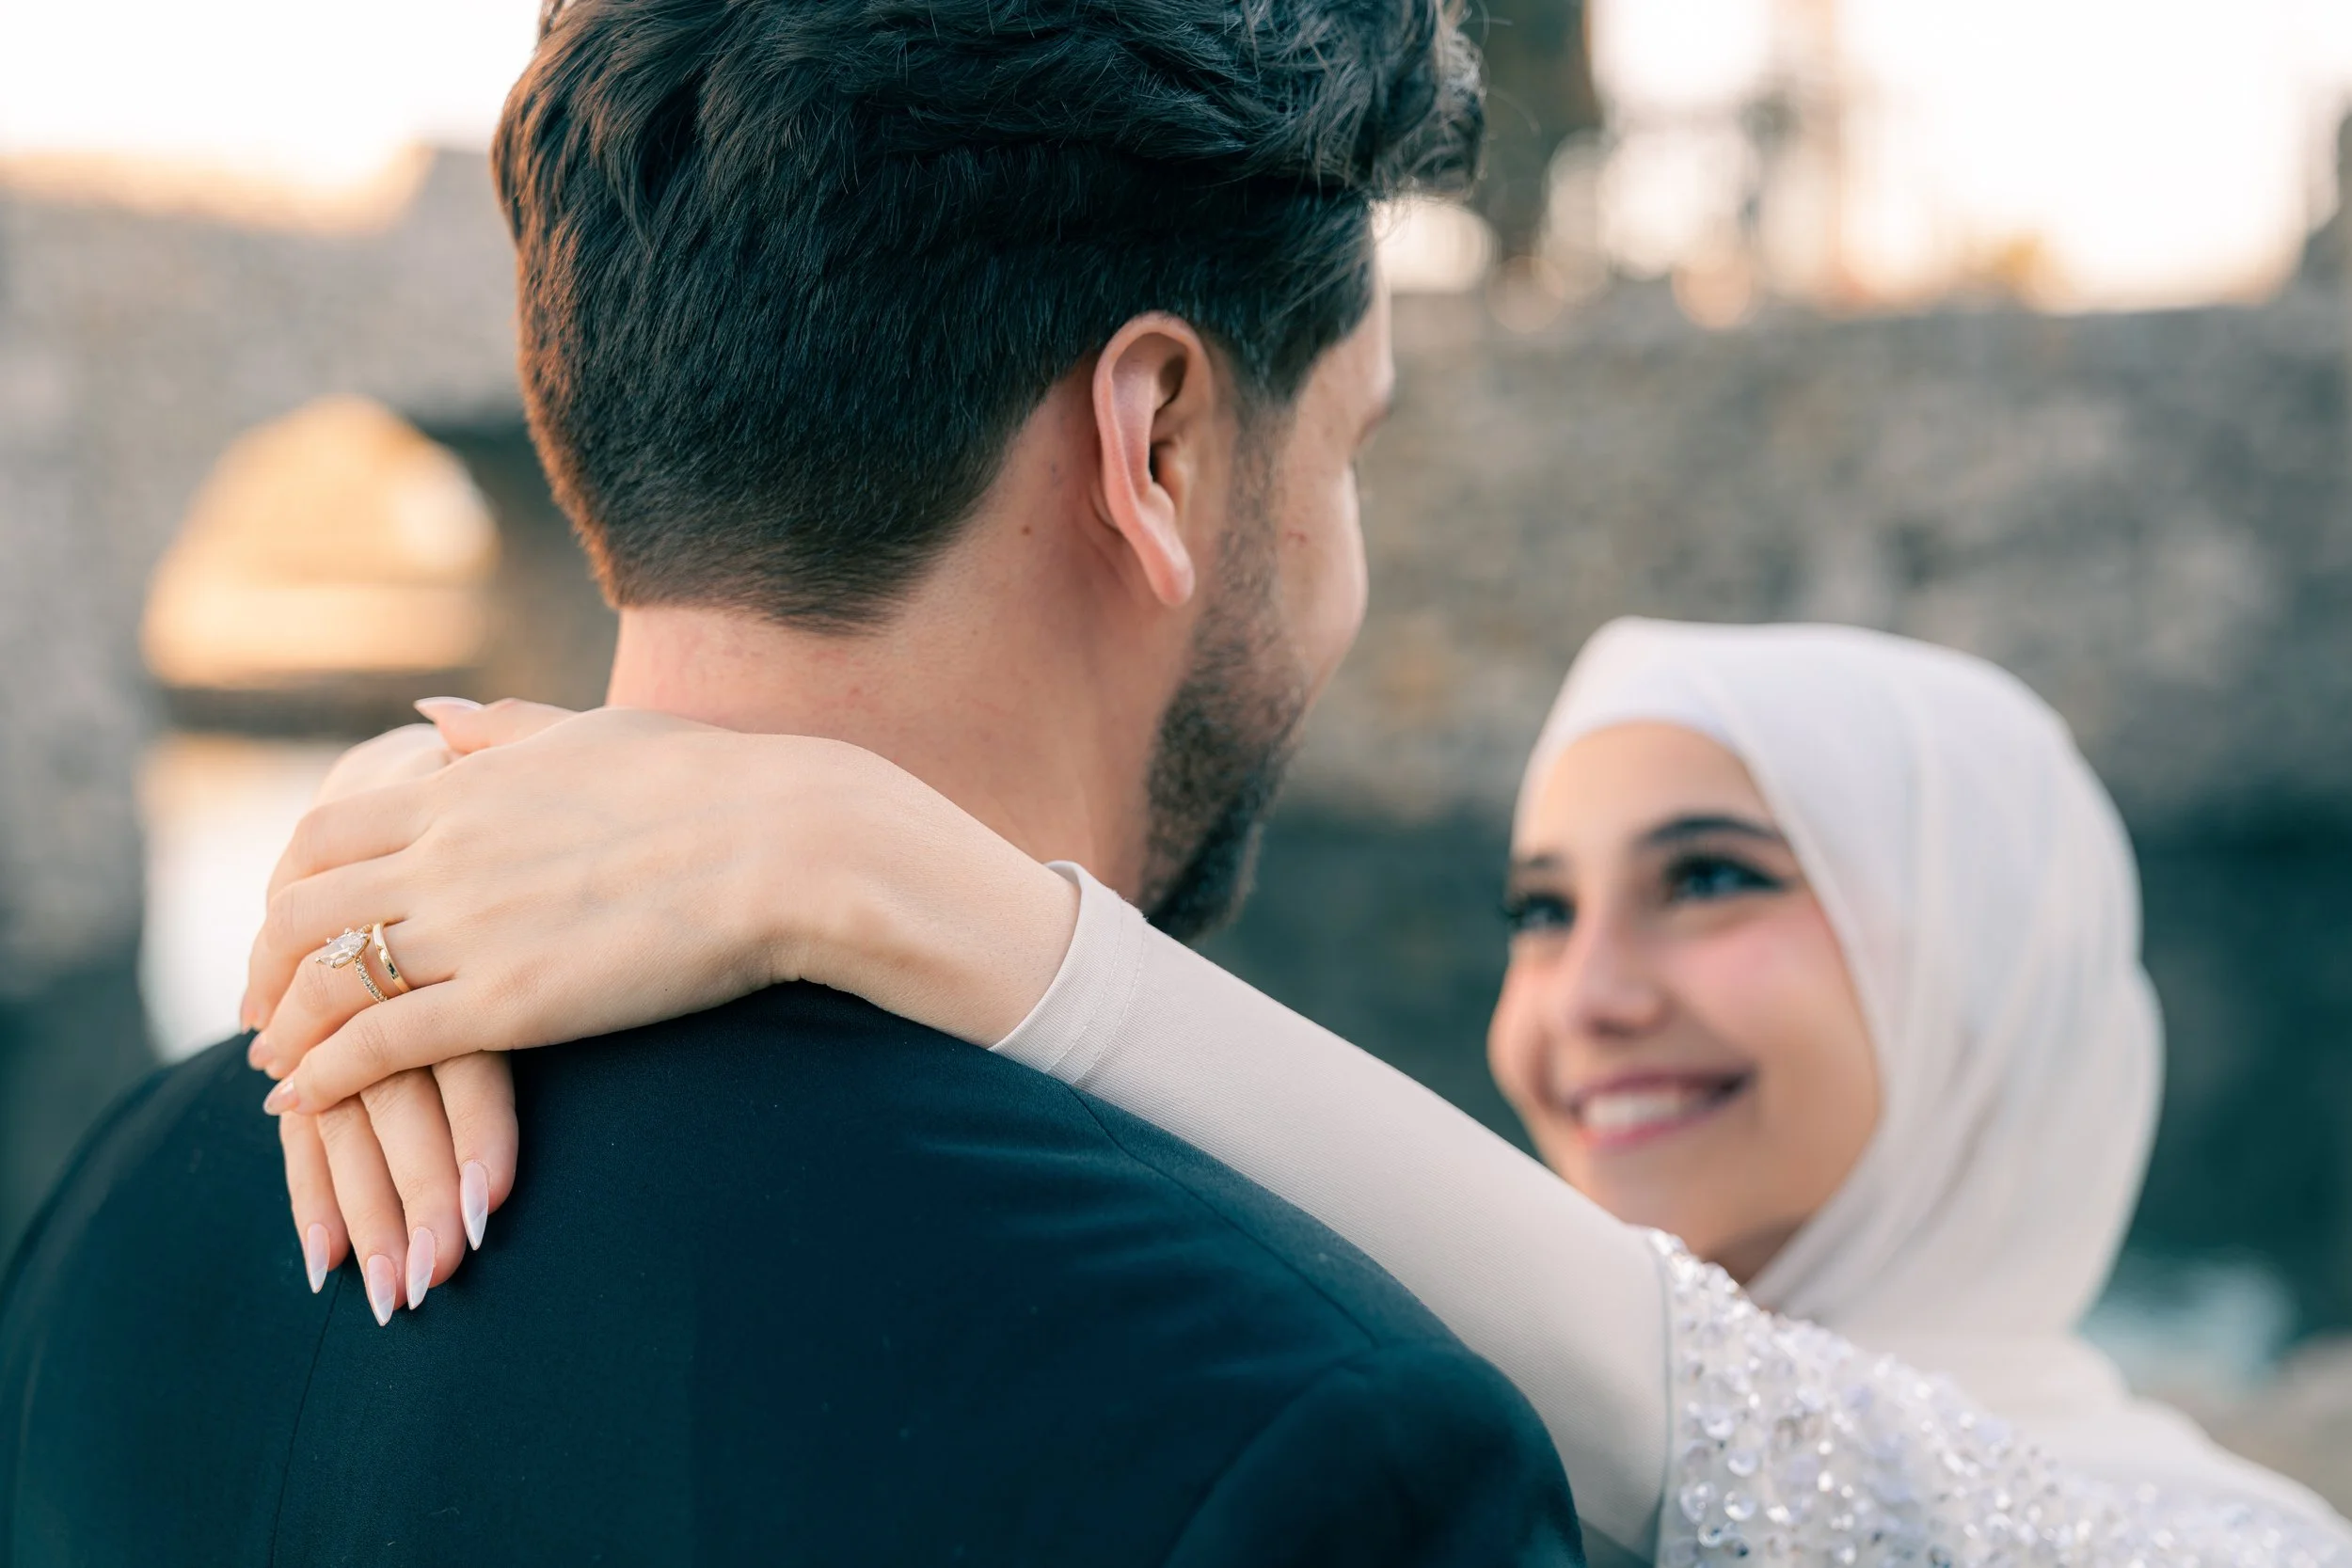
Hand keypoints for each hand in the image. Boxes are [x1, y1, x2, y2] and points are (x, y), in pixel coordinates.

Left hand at [246, 699, 1080, 1315]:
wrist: (789, 845)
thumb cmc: (719, 784)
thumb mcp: (597, 732)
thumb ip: (506, 730)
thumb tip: (434, 716)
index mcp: (468, 787)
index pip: (323, 834)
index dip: (285, 885)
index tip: (283, 922)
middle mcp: (447, 853)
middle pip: (300, 911)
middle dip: (263, 965)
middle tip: (261, 1006)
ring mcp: (472, 930)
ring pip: (324, 982)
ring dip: (284, 1029)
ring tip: (275, 1066)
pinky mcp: (511, 1005)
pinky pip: (379, 1046)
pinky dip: (325, 1076)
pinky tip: (305, 1102)